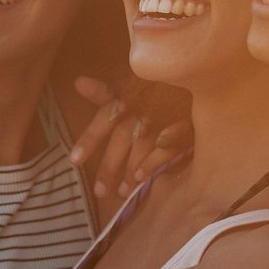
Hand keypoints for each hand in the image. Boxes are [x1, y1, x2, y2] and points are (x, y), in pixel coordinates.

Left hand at [69, 76, 192, 204]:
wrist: (194, 76)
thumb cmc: (155, 85)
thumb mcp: (130, 84)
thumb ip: (104, 91)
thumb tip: (78, 82)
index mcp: (129, 94)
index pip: (105, 116)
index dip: (90, 138)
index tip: (74, 161)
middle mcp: (144, 105)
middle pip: (123, 137)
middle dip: (109, 166)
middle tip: (99, 192)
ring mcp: (166, 115)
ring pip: (143, 145)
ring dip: (130, 169)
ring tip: (122, 192)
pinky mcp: (185, 125)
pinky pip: (168, 147)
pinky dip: (154, 162)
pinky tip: (144, 178)